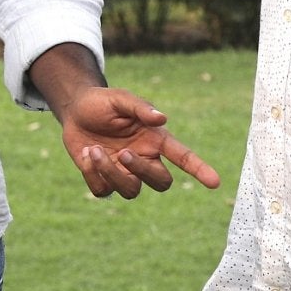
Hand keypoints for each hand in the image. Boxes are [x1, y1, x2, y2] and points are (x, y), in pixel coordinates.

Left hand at [58, 87, 219, 198]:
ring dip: (110, 172)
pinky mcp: (103, 180)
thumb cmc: (103, 103)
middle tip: (123, 152)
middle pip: (161, 182)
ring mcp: (125, 173)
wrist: (75, 110)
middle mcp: (145, 159)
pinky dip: (92, 175)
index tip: (215, 182)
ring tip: (92, 149)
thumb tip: (162, 118)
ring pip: (131, 191)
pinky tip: (85, 154)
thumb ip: (140, 108)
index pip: (184, 157)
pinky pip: (103, 191)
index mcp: (156, 140)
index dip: (199, 169)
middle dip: (143, 171)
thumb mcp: (120, 99)